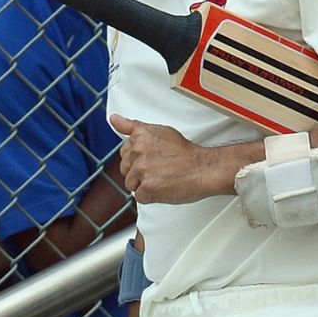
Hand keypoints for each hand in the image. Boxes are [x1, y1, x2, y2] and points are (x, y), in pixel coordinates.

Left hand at [111, 114, 239, 203]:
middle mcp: (138, 152)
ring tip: (162, 178)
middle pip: (126, 170)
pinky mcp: (147, 188)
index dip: (138, 159)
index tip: (152, 159)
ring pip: (131, 184)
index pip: (124, 153)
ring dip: (144, 185)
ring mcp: (141, 170)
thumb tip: (114, 119)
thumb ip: (132, 126)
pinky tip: (163, 188)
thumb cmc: (185, 152)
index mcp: (139, 137)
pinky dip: (151, 196)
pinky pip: (140, 197)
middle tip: (159, 170)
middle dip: (139, 172)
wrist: (203, 168)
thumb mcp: (159, 131)